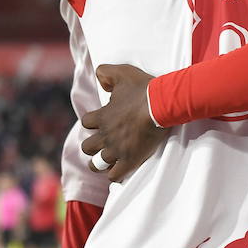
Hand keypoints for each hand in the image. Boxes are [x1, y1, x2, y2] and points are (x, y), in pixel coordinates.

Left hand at [80, 64, 167, 182]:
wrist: (161, 105)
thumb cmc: (143, 89)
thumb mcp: (122, 72)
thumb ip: (106, 72)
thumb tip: (99, 77)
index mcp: (102, 116)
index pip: (86, 122)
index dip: (92, 122)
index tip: (100, 121)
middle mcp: (105, 135)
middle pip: (87, 147)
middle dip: (92, 145)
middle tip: (102, 142)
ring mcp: (116, 150)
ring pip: (96, 165)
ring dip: (99, 163)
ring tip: (106, 161)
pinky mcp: (130, 160)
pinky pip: (114, 176)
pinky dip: (114, 174)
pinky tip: (119, 169)